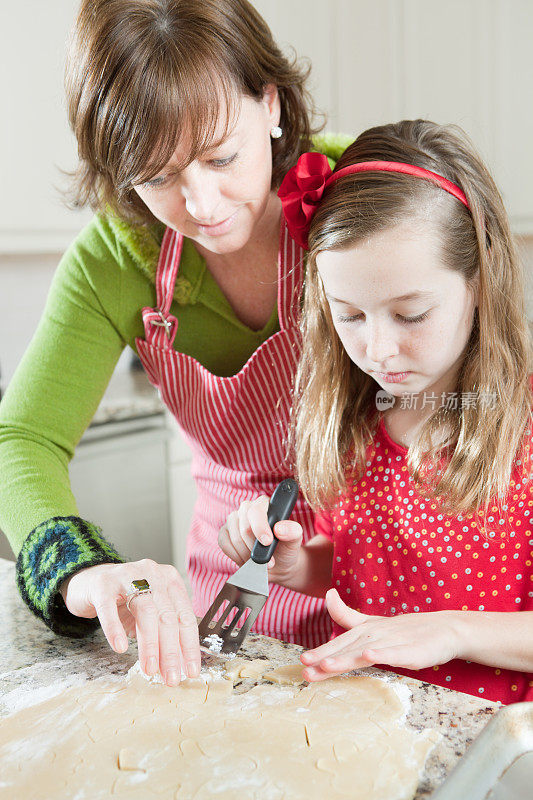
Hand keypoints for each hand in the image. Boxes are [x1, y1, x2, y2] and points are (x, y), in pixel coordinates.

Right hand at [59, 559, 199, 685]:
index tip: (191, 671)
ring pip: (145, 611)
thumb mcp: (148, 613)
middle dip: (171, 651)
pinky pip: (110, 609)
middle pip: (167, 616)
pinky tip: (120, 647)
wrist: (89, 582)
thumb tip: (179, 665)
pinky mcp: (102, 584)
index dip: (189, 645)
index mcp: (169, 579)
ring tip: (150, 669)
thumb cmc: (123, 600)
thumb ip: (163, 632)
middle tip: (171, 678)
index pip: (184, 615)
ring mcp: (127, 576)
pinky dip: (115, 629)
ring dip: (149, 644)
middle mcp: (152, 574)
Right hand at [218, 495, 302, 585]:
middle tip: (268, 560)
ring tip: (260, 561)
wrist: (277, 564)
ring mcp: (233, 520)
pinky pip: (225, 544)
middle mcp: (247, 508)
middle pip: (244, 527)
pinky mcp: (224, 533)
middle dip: (256, 547)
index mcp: (265, 504)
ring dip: (248, 555)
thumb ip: (293, 531)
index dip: (260, 527)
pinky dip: (237, 556)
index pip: (256, 510)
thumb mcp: (295, 540)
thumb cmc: (286, 548)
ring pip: (235, 538)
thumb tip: (279, 528)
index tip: (267, 542)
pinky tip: (247, 560)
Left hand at [300, 588, 461, 680]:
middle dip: (326, 658)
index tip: (302, 661)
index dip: (321, 651)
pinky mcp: (410, 650)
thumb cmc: (407, 630)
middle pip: (347, 648)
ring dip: (345, 658)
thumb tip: (328, 594)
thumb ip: (348, 615)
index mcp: (366, 629)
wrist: (444, 629)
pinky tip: (368, 655)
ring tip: (326, 666)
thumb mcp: (374, 623)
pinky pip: (394, 653)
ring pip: (365, 651)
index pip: (340, 642)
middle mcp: (376, 634)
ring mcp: (393, 641)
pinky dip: (381, 654)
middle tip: (305, 667)